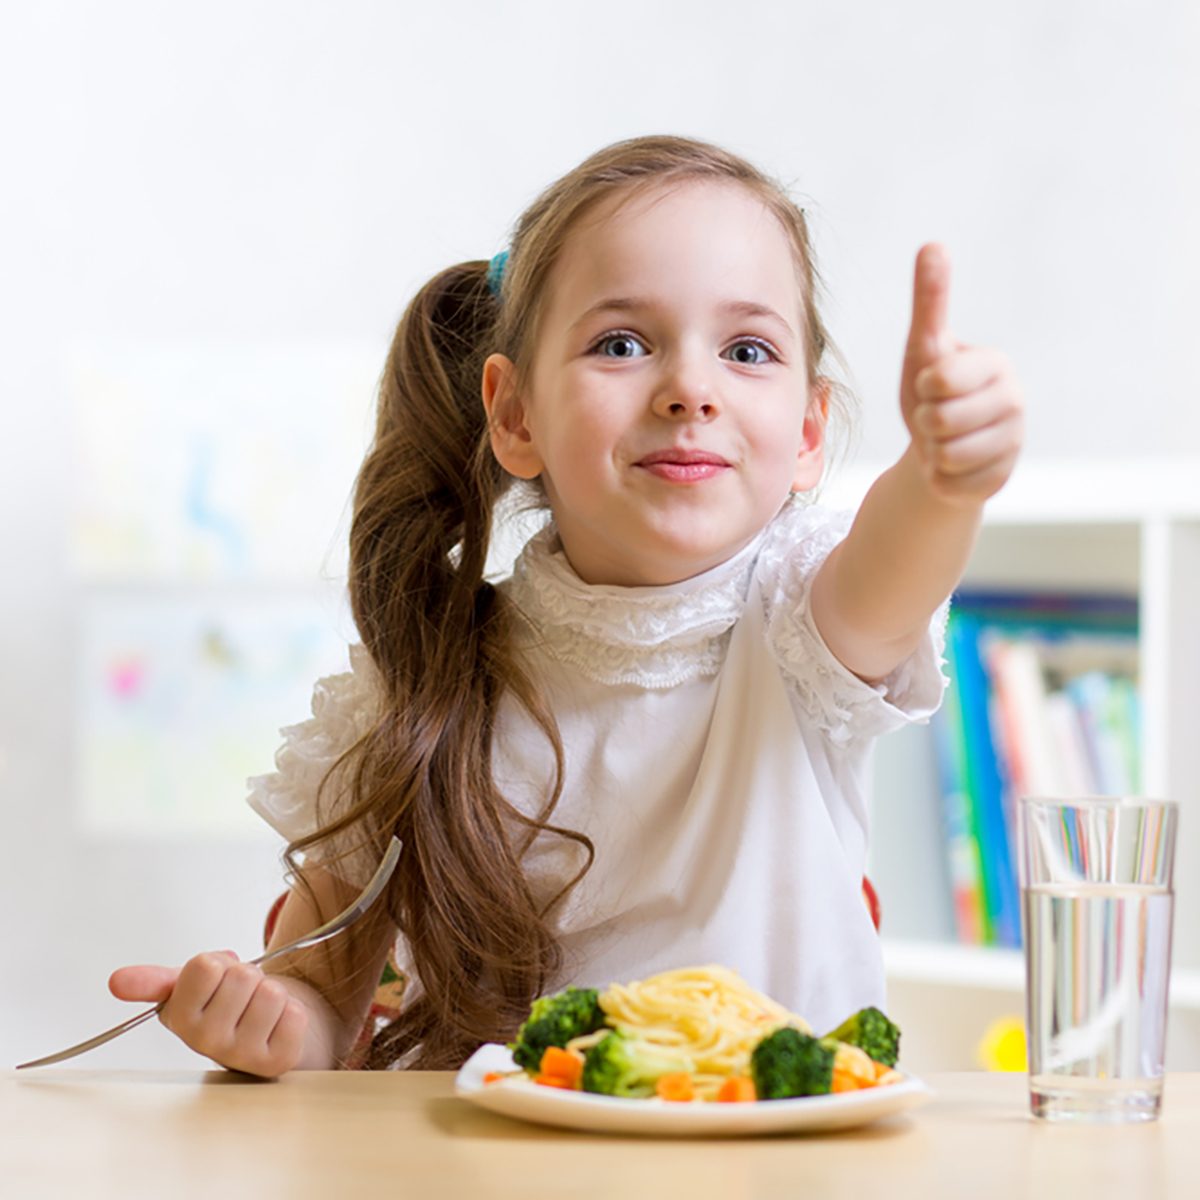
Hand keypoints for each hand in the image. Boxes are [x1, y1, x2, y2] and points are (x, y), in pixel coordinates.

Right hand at [109, 951, 308, 1077]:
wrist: (268, 1030)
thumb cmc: (228, 1004)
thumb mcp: (190, 987)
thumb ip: (156, 981)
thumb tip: (116, 981)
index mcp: (180, 1019)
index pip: (205, 966)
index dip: (219, 964)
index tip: (216, 980)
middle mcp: (206, 1043)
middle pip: (242, 976)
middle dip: (249, 977)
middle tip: (243, 996)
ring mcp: (241, 1056)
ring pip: (271, 993)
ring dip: (273, 993)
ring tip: (259, 1009)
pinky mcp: (277, 1062)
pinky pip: (295, 1015)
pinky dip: (293, 1012)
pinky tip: (278, 1025)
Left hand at [899, 244, 1023, 503]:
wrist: (939, 449)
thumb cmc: (932, 391)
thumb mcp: (924, 347)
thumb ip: (930, 300)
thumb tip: (932, 244)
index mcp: (996, 364)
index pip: (941, 379)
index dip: (924, 387)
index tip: (933, 385)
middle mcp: (1014, 402)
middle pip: (940, 420)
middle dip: (925, 422)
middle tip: (936, 418)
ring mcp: (1013, 444)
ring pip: (946, 455)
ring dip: (932, 451)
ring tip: (943, 440)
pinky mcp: (1001, 479)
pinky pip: (950, 483)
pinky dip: (939, 478)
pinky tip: (952, 466)